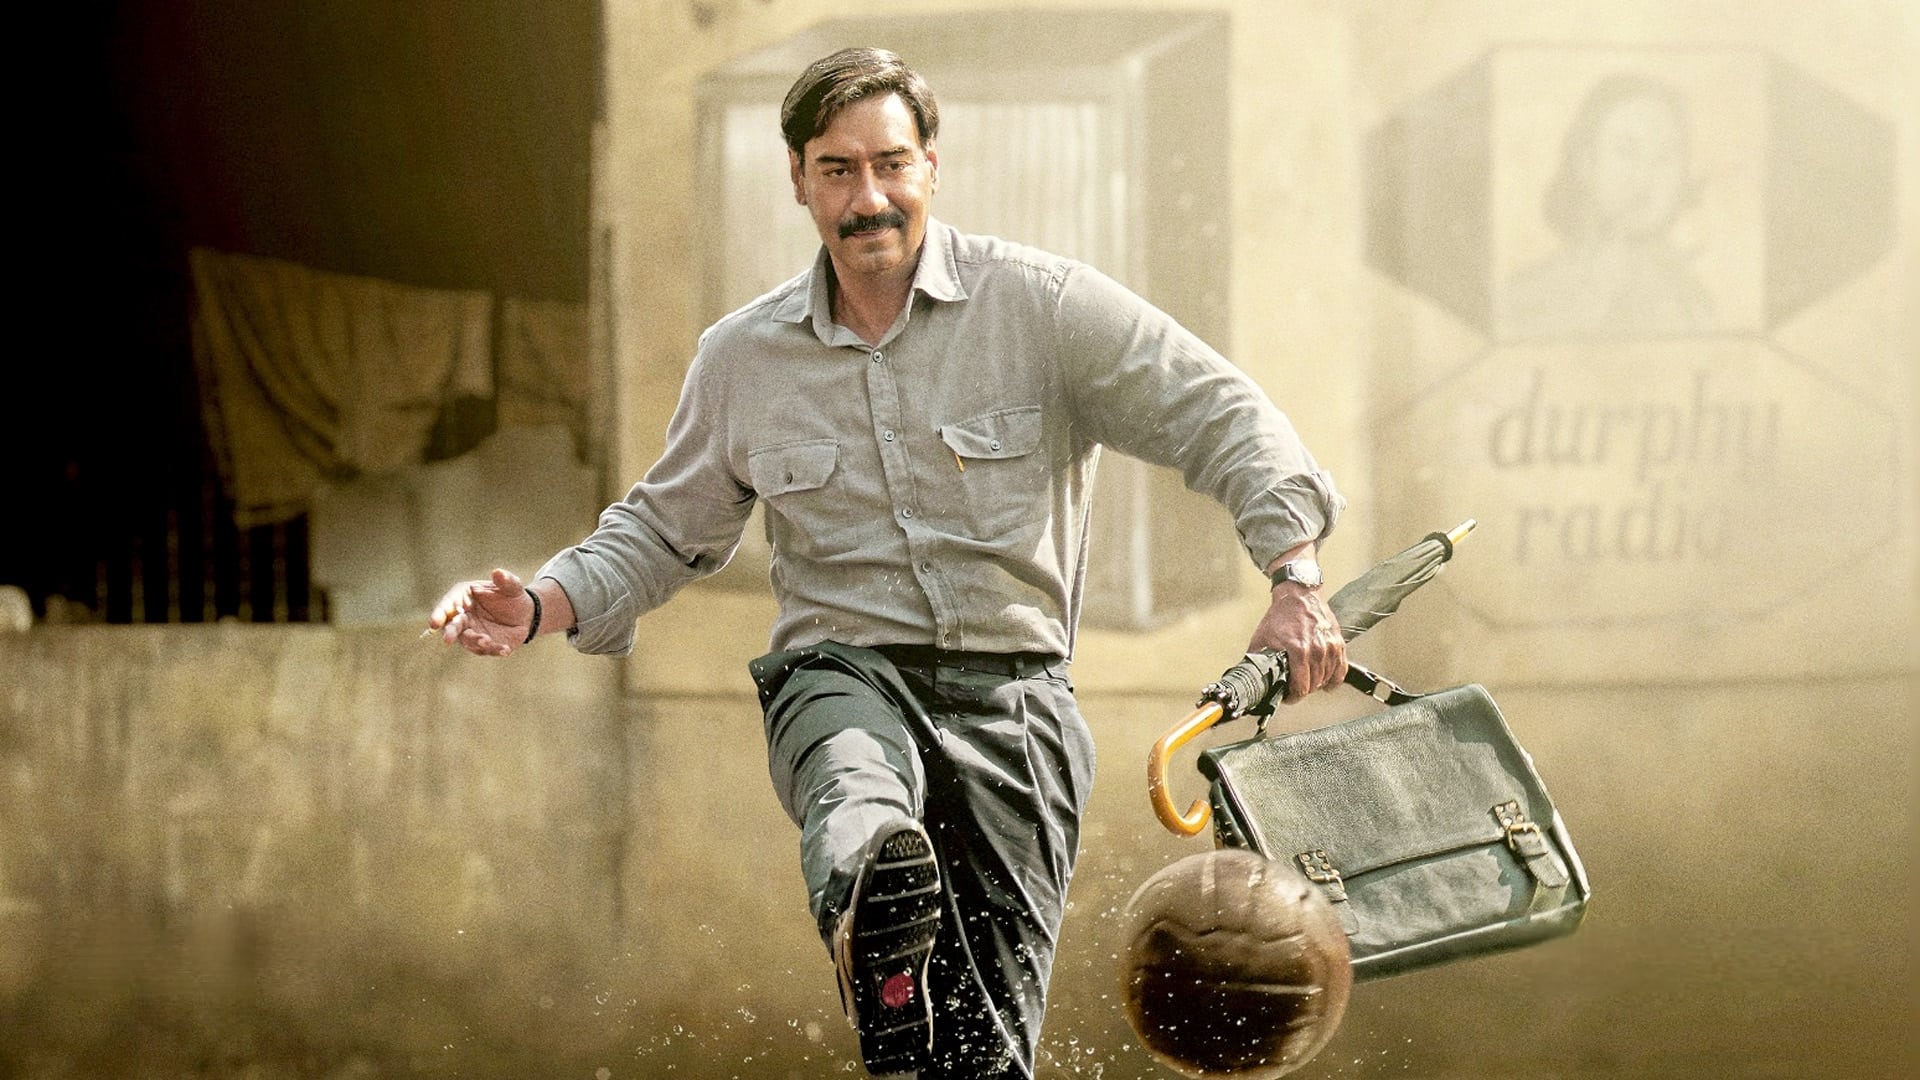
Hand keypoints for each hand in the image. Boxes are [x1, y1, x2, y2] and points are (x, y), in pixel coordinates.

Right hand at [427, 568, 535, 656]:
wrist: (526, 614)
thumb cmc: (512, 596)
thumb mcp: (512, 586)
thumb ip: (506, 580)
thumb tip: (497, 572)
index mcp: (463, 597)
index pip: (447, 604)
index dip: (440, 613)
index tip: (434, 622)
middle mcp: (463, 616)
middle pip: (452, 625)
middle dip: (450, 632)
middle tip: (447, 639)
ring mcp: (472, 632)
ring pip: (468, 640)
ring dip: (475, 641)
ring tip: (486, 641)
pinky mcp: (484, 645)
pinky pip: (487, 649)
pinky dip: (495, 650)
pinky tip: (505, 649)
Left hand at [1247, 583, 1346, 703]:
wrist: (1299, 595)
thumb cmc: (1281, 615)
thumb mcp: (1262, 639)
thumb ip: (1259, 661)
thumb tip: (1252, 677)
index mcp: (1298, 650)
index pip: (1301, 687)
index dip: (1293, 697)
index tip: (1289, 697)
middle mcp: (1317, 650)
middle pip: (1314, 685)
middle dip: (1303, 690)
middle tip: (1295, 688)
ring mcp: (1330, 647)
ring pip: (1327, 679)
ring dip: (1317, 684)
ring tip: (1307, 682)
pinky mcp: (1338, 643)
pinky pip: (1341, 670)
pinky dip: (1334, 679)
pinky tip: (1326, 681)